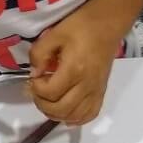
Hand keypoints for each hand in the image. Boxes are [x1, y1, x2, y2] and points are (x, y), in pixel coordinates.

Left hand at [28, 7, 122, 125]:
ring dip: (56, 113)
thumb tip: (34, 74)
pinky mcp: (102, 91)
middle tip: (37, 90)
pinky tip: (66, 112)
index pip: (50, 92)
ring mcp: (96, 91)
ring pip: (74, 116)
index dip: (36, 88)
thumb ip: (39, 54)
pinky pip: (90, 115)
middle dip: (42, 103)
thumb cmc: (81, 26)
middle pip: (60, 109)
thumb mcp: (54, 34)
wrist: (108, 24)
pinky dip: (76, 119)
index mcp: (74, 69)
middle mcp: (87, 85)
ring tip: (48, 100)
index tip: (34, 77)